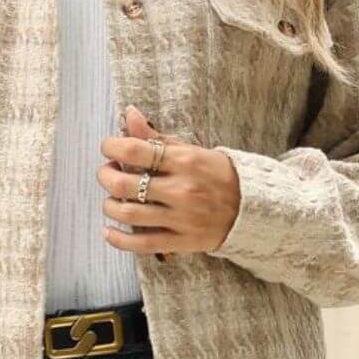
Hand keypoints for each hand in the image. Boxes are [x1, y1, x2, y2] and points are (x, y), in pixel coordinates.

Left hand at [97, 104, 239, 255]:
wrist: (253, 209)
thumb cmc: (219, 175)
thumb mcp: (192, 150)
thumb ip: (158, 137)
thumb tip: (129, 115)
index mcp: (185, 161)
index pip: (135, 151)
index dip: (112, 147)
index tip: (108, 147)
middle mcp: (181, 190)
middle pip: (124, 184)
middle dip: (105, 176)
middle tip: (107, 172)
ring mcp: (181, 218)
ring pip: (128, 214)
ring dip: (109, 205)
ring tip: (112, 199)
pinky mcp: (181, 241)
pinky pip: (141, 244)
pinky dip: (118, 239)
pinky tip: (108, 231)